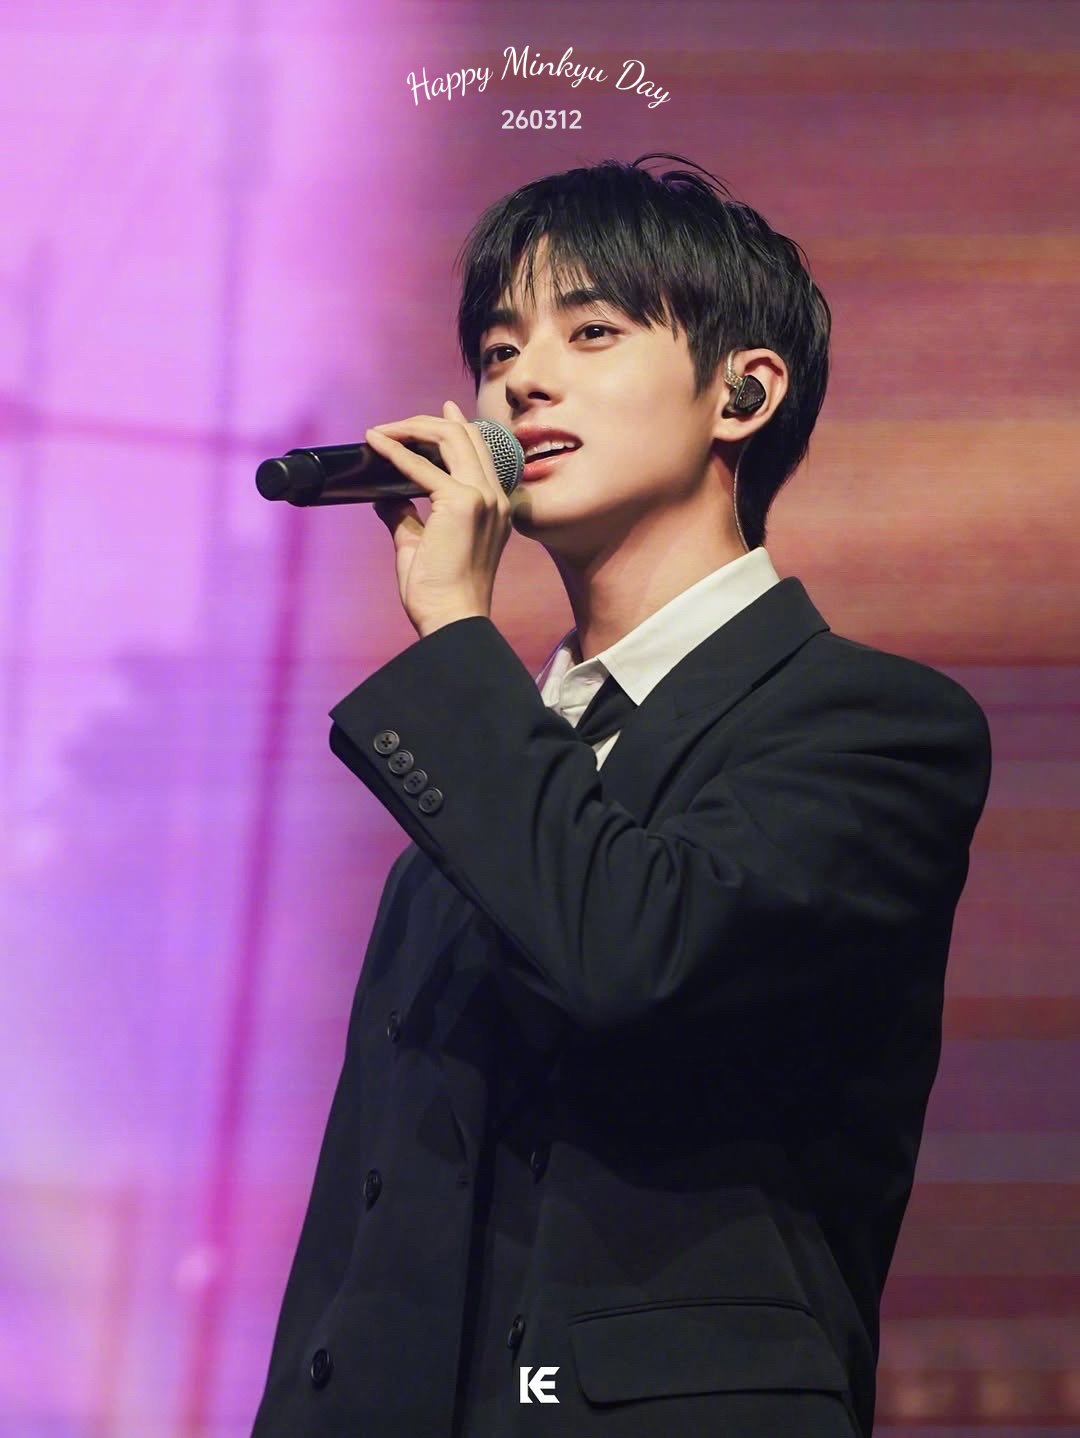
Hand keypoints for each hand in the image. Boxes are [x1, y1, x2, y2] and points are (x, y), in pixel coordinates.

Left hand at [366, 400, 513, 637]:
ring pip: (451, 438)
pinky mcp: (461, 504)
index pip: (480, 451)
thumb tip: (384, 496)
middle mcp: (495, 497)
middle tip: (394, 426)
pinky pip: (423, 467)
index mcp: (495, 508)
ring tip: (383, 432)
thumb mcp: (420, 544)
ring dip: (413, 428)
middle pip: (465, 436)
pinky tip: (377, 444)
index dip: (457, 424)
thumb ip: (406, 515)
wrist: (452, 618)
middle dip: (426, 423)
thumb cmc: (440, 593)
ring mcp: (482, 498)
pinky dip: (397, 452)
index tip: (442, 409)